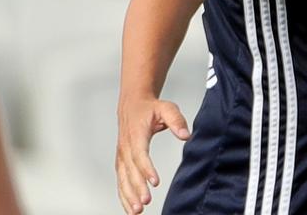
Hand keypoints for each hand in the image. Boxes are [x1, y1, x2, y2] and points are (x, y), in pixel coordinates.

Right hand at [115, 96, 190, 213]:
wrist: (133, 104)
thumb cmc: (150, 108)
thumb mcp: (167, 108)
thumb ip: (177, 121)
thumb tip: (186, 135)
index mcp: (136, 135)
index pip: (140, 155)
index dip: (146, 169)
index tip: (155, 182)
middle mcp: (126, 147)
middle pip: (130, 171)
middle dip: (137, 188)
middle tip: (145, 202)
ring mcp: (122, 156)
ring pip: (123, 179)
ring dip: (128, 196)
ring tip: (137, 210)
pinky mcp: (121, 162)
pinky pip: (120, 181)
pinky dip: (123, 195)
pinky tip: (130, 208)